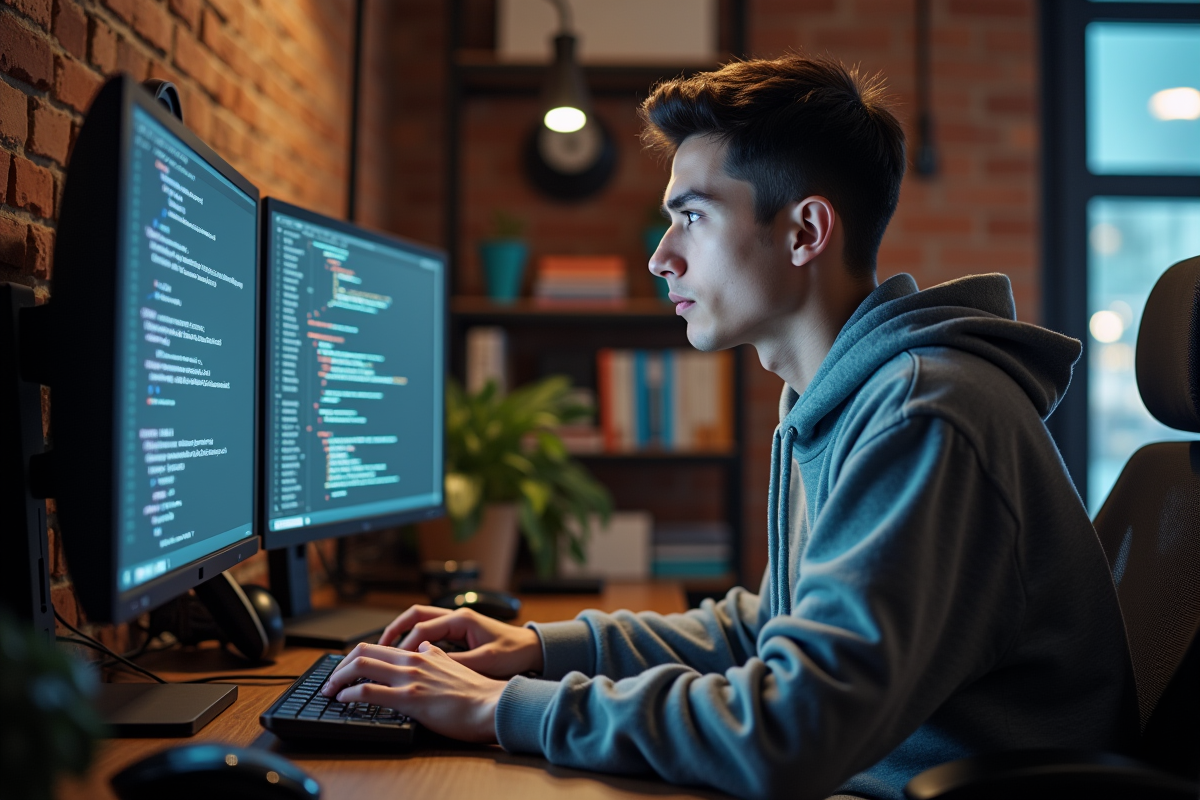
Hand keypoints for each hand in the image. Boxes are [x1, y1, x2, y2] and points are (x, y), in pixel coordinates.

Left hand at [320, 641, 506, 742]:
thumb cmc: (477, 691)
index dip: (357, 656)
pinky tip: (342, 699)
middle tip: (331, 680)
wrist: (492, 704)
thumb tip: (425, 648)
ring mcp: (410, 679)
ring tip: (329, 690)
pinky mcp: (410, 699)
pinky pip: (369, 691)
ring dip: (338, 678)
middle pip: (364, 651)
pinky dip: (349, 693)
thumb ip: (437, 655)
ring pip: (362, 666)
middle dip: (340, 665)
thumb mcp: (456, 663)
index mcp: (422, 654)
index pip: (379, 646)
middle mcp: (413, 661)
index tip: (347, 669)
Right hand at [379, 605, 543, 677]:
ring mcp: (456, 623)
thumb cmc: (514, 653)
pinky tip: (407, 657)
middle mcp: (456, 616)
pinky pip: (429, 632)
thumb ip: (458, 664)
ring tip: (385, 651)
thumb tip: (429, 668)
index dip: (405, 645)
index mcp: (461, 619)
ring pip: (420, 622)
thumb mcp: (486, 661)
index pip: (422, 628)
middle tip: (377, 648)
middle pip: (415, 616)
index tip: (394, 662)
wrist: (533, 649)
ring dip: (402, 634)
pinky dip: (414, 641)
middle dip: (394, 630)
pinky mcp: (458, 632)